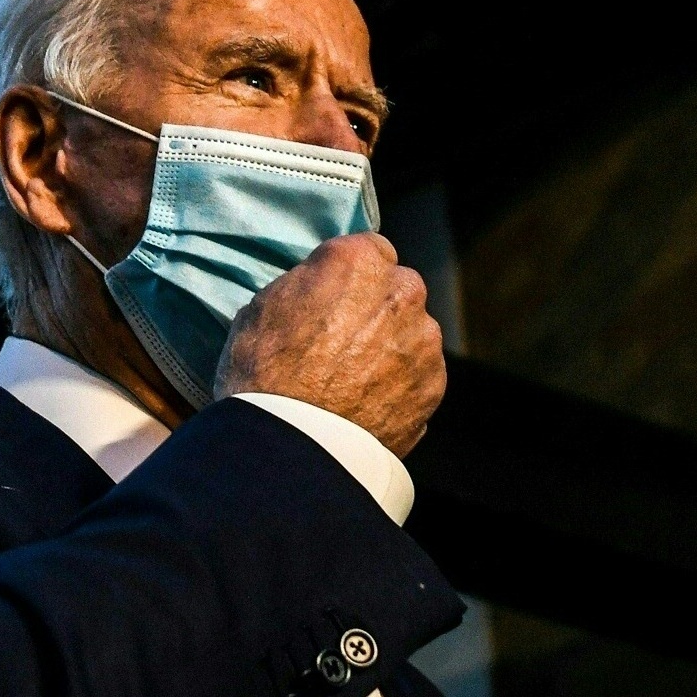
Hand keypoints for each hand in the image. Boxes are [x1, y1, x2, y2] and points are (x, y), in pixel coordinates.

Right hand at [214, 233, 446, 455]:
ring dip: (392, 347)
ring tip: (353, 382)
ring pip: (413, 334)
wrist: (291, 447)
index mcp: (359, 263)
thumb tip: (322, 287)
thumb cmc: (264, 373)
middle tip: (342, 343)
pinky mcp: (433, 387)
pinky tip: (368, 405)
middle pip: (396, 290)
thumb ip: (306, 285)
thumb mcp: (262, 308)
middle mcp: (402, 293)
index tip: (333, 297)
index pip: (369, 249)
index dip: (349, 276)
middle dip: (376, 308)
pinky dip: (401, 386)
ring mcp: (424, 342)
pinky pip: (418, 376)